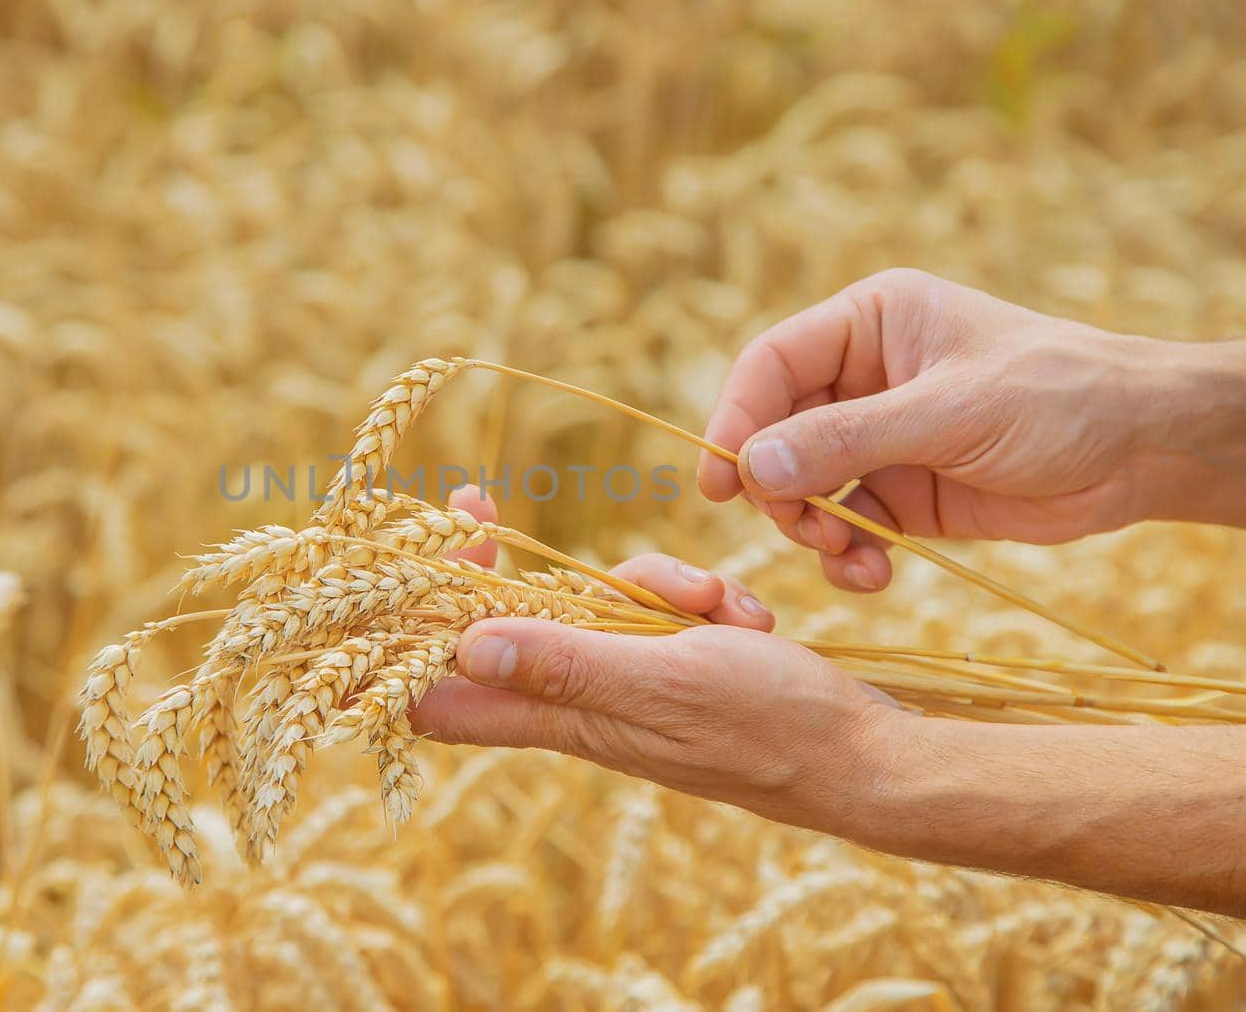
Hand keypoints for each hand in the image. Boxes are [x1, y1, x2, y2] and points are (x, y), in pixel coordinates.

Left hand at [411, 488, 899, 825]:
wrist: (864, 757)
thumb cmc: (771, 728)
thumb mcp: (666, 683)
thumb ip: (569, 665)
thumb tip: (465, 647)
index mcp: (560, 716)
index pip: (438, 697)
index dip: (403, 637)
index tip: (397, 564)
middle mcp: (576, 705)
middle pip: (496, 626)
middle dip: (505, 568)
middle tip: (475, 503)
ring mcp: (620, 685)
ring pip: (583, 604)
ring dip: (646, 584)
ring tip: (718, 608)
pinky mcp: (665, 669)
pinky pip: (648, 610)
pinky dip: (691, 599)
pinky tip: (745, 619)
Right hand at [696, 268, 1245, 591]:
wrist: (1142, 453)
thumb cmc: (1055, 399)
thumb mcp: (948, 412)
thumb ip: (846, 440)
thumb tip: (753, 468)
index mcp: (869, 324)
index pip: (772, 364)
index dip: (737, 418)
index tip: (720, 481)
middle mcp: (862, 377)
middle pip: (775, 432)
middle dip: (780, 487)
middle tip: (803, 526)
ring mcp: (879, 438)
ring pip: (802, 486)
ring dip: (813, 528)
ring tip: (849, 553)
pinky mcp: (900, 493)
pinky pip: (844, 526)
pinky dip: (846, 555)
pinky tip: (873, 573)